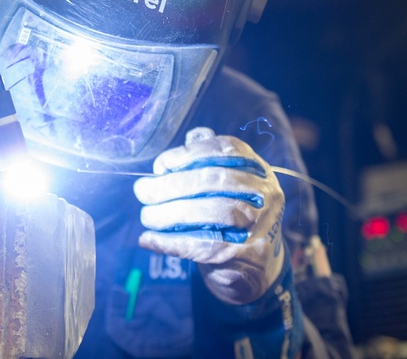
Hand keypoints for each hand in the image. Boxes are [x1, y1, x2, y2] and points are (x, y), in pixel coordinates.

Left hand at [134, 127, 285, 304]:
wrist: (257, 268)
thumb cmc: (232, 219)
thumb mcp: (227, 187)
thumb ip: (209, 161)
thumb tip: (190, 139)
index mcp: (257, 169)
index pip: (225, 149)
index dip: (188, 154)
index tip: (160, 166)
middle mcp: (264, 193)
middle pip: (215, 180)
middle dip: (171, 185)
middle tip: (142, 191)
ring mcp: (260, 225)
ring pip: (212, 212)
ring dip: (170, 214)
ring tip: (146, 216)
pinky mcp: (247, 255)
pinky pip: (204, 246)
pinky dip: (171, 242)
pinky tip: (148, 240)